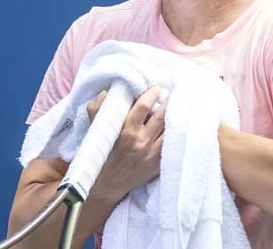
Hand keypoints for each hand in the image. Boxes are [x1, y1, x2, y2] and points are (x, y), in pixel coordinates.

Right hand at [85, 86, 166, 203]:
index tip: (156, 89)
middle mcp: (141, 143)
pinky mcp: (159, 164)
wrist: (108, 184)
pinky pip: (171, 145)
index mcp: (126, 132)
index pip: (143, 107)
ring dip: (175, 117)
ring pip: (170, 130)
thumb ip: (97, 109)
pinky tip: (177, 126)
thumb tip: (107, 92)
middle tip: (171, 94)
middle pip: (161, 116)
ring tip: (177, 107)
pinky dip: (175, 134)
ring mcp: (152, 155)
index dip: (152, 95)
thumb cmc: (102, 154)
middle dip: (168, 103)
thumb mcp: (96, 130)